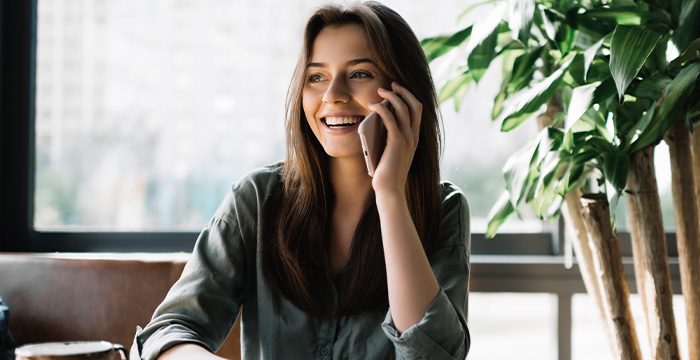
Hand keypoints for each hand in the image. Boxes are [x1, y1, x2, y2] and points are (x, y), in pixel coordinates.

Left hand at [368, 82, 421, 196]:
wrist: (389, 189)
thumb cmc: (387, 172)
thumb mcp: (390, 150)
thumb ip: (389, 136)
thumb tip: (378, 119)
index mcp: (414, 138)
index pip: (418, 110)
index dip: (409, 96)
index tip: (397, 89)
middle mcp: (414, 136)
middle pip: (414, 104)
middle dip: (403, 91)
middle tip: (390, 84)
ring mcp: (407, 139)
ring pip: (403, 108)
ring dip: (391, 95)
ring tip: (380, 91)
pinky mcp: (397, 142)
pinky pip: (390, 118)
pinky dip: (381, 108)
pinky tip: (372, 105)